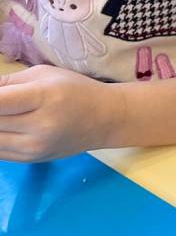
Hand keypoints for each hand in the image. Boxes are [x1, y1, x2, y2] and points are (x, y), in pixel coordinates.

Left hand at [0, 64, 123, 160]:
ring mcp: (33, 148)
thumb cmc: (76, 90)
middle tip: (2, 106)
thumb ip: (7, 82)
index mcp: (44, 97)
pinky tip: (7, 128)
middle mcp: (39, 126)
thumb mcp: (45, 74)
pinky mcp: (30, 160)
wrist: (105, 120)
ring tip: (7, 117)